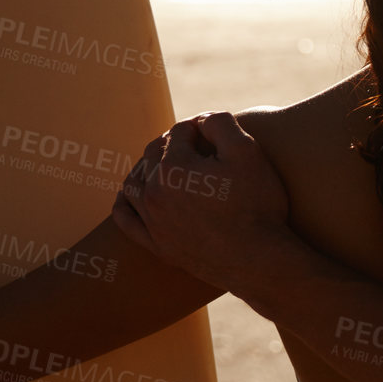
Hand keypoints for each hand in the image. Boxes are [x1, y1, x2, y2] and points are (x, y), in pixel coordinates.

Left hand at [109, 112, 287, 290]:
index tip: (217, 133)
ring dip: (147, 167)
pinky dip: (125, 203)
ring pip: (135, 182)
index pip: (181, 131)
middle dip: (175, 143)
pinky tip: (134, 196)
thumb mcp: (247, 152)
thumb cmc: (256, 205)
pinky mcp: (156, 245)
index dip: (201, 127)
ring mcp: (152, 220)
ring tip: (167, 164)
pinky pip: (126, 220)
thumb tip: (201, 120)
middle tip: (199, 145)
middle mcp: (154, 191)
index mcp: (174, 166)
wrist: (257, 261)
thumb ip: (221, 124)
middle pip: (155, 153)